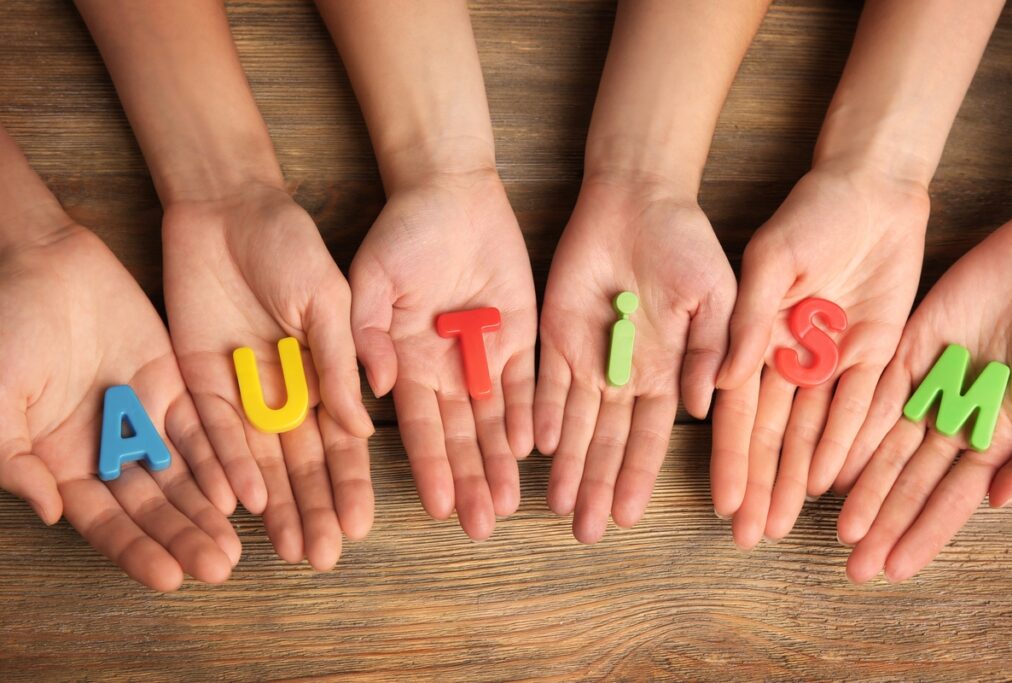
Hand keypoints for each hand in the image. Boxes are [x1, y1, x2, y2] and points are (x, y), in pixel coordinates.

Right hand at [0, 224, 239, 590]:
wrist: (40, 263)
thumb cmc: (4, 332)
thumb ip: (14, 460)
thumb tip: (51, 512)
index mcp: (61, 464)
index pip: (105, 521)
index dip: (136, 550)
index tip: (169, 579)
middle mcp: (106, 451)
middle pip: (152, 507)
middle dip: (183, 538)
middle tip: (219, 567)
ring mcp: (141, 419)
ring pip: (181, 476)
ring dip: (208, 510)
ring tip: (235, 543)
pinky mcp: (171, 385)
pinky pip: (198, 429)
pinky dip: (217, 459)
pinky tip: (239, 489)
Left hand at [162, 183, 373, 569]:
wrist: (228, 209)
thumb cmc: (291, 246)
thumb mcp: (329, 300)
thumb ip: (341, 363)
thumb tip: (363, 429)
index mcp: (325, 375)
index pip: (341, 442)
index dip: (351, 483)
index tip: (361, 523)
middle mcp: (285, 393)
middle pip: (301, 463)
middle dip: (315, 509)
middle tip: (326, 555)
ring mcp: (243, 391)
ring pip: (260, 461)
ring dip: (276, 504)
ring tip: (292, 547)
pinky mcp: (198, 381)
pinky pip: (213, 434)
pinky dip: (228, 467)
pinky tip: (244, 503)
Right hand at [349, 170, 535, 540]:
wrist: (449, 192)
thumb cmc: (400, 233)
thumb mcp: (368, 280)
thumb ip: (365, 335)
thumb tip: (373, 391)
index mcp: (404, 363)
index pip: (418, 428)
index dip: (429, 466)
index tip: (436, 506)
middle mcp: (444, 370)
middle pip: (460, 436)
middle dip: (469, 480)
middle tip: (482, 525)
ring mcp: (483, 355)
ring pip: (496, 420)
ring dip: (500, 461)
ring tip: (508, 503)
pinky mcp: (520, 335)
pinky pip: (527, 382)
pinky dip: (530, 414)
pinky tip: (533, 448)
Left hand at [536, 177, 734, 542]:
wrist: (639, 200)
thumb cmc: (687, 244)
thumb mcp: (717, 296)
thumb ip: (713, 350)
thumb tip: (704, 405)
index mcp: (668, 371)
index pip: (651, 436)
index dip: (639, 475)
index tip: (629, 514)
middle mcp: (625, 374)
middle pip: (609, 441)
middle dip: (599, 485)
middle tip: (585, 531)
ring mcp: (589, 356)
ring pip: (575, 423)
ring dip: (569, 464)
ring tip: (560, 506)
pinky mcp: (556, 333)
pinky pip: (546, 381)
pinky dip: (543, 413)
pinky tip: (540, 447)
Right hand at [713, 167, 927, 547]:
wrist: (870, 189)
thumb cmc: (809, 216)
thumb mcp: (769, 262)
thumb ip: (745, 322)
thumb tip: (717, 385)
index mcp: (755, 338)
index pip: (740, 412)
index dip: (732, 459)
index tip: (725, 503)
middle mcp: (789, 358)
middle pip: (775, 435)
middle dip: (762, 485)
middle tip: (750, 534)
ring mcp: (830, 360)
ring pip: (814, 432)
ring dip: (797, 477)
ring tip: (782, 523)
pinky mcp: (874, 353)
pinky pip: (860, 408)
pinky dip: (846, 445)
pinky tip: (829, 483)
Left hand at [836, 209, 1011, 582]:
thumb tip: (996, 503)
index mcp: (995, 436)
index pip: (949, 497)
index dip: (920, 533)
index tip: (892, 570)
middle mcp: (955, 418)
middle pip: (910, 481)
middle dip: (882, 523)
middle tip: (851, 565)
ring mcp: (930, 385)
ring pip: (885, 445)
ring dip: (862, 487)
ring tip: (837, 528)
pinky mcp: (908, 348)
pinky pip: (876, 394)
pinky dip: (855, 429)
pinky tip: (833, 463)